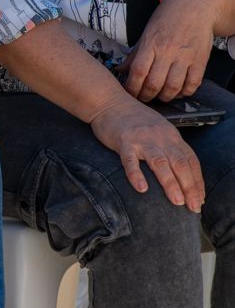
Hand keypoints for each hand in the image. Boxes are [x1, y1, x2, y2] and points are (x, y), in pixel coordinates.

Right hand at [89, 98, 203, 210]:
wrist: (108, 101)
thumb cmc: (133, 119)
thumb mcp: (158, 129)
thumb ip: (169, 147)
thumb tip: (181, 172)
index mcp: (171, 136)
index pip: (190, 161)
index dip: (197, 181)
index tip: (199, 199)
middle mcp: (160, 137)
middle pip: (179, 163)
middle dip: (189, 187)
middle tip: (193, 206)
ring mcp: (142, 139)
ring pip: (160, 163)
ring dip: (170, 183)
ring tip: (177, 201)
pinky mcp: (123, 141)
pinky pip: (130, 160)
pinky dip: (136, 174)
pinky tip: (141, 188)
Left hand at [125, 0, 230, 100]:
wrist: (195, 7)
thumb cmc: (167, 19)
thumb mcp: (146, 32)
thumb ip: (135, 53)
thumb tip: (120, 70)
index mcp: (151, 43)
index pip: (138, 71)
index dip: (132, 87)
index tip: (129, 93)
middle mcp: (168, 51)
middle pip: (154, 83)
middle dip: (146, 96)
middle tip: (143, 98)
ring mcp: (185, 57)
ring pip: (173, 87)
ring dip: (165, 97)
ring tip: (159, 96)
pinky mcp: (200, 61)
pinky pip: (193, 84)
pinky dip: (184, 93)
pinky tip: (178, 92)